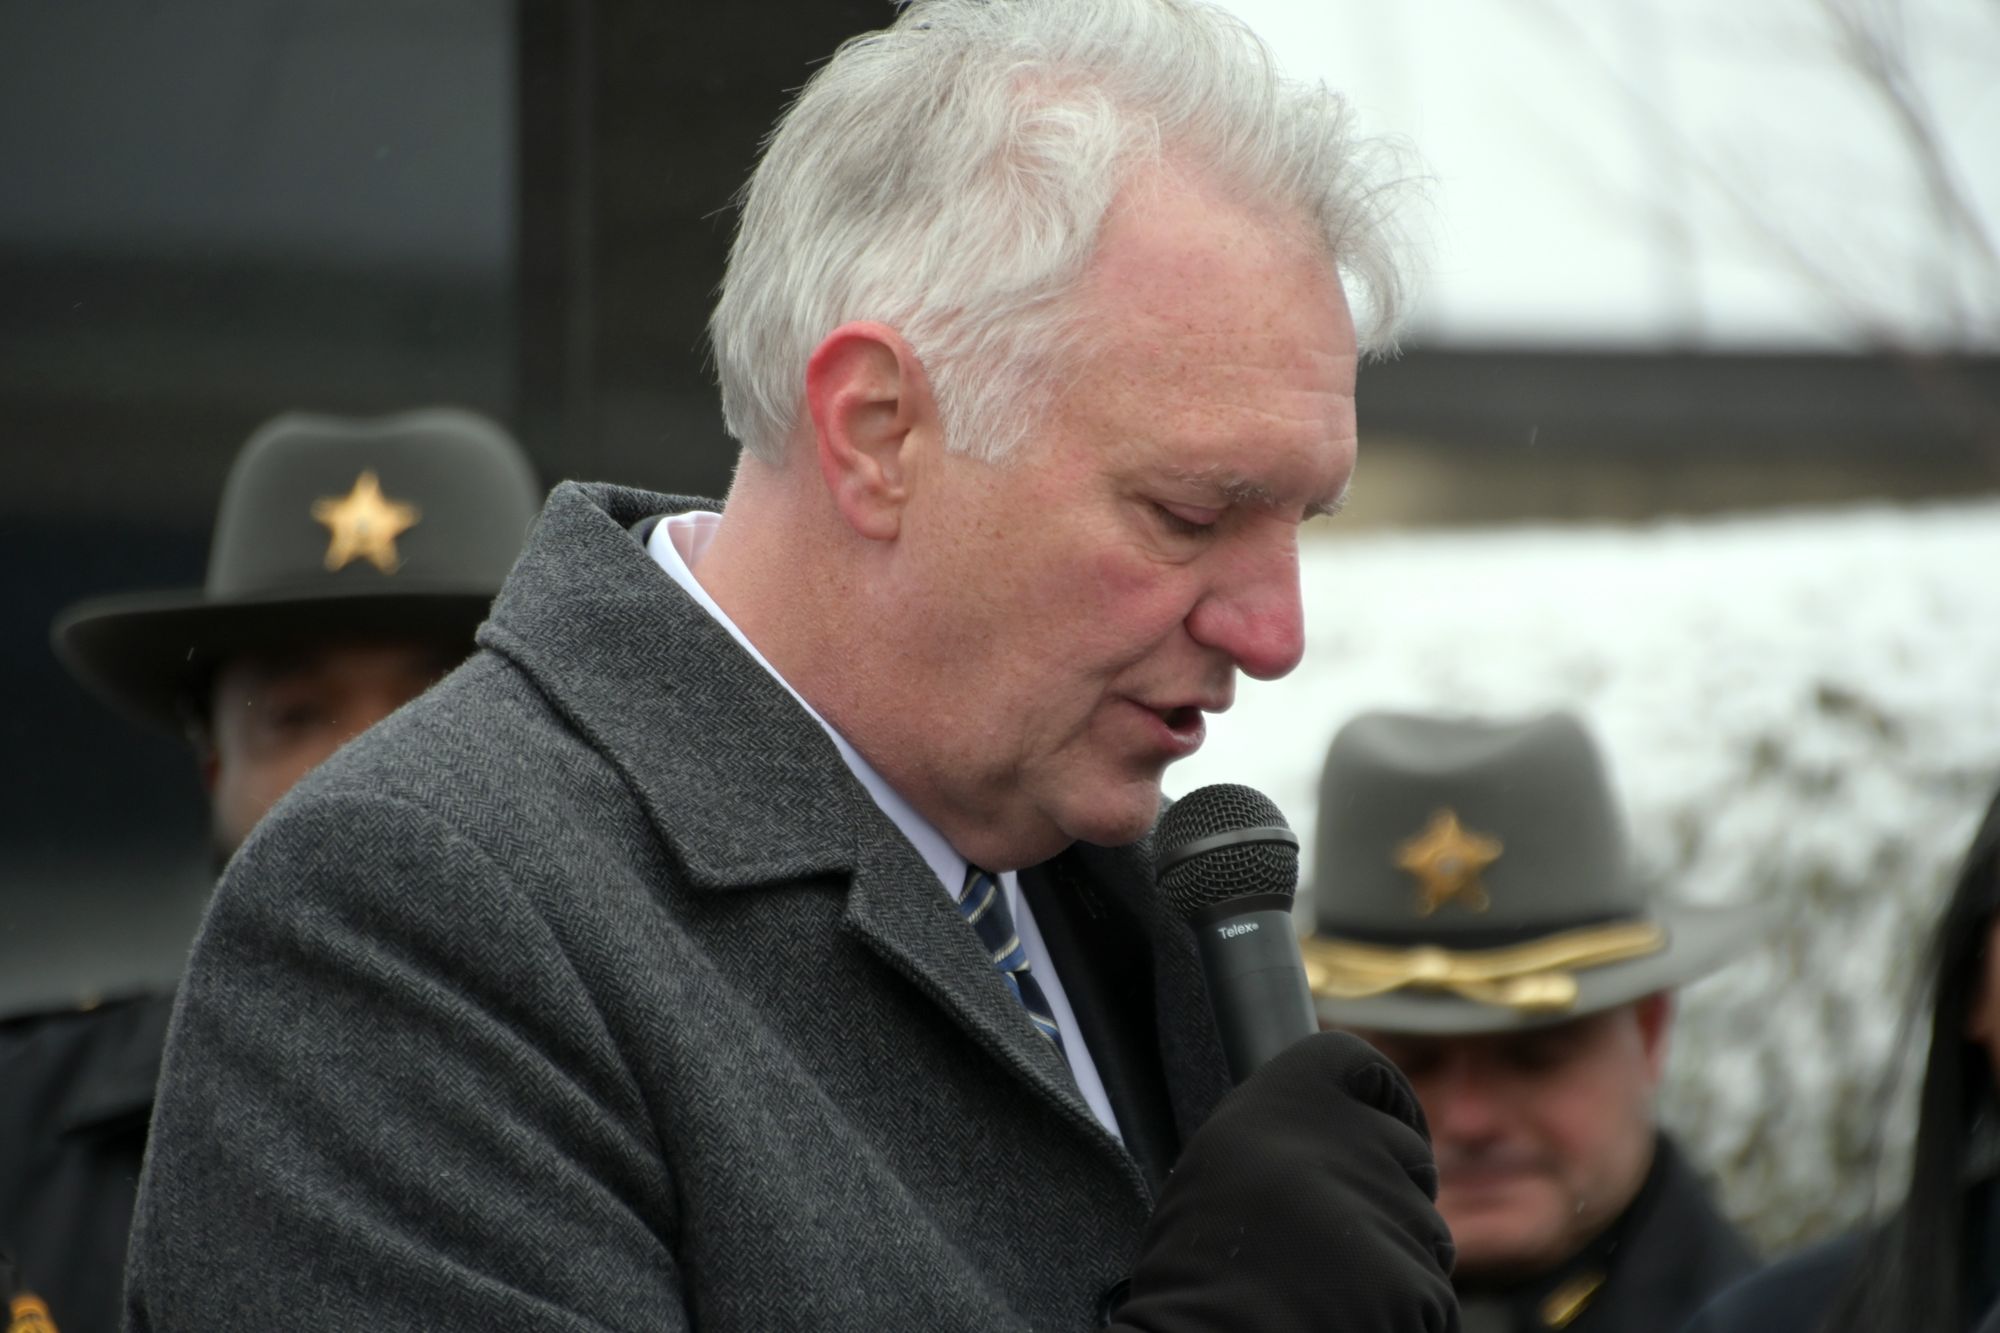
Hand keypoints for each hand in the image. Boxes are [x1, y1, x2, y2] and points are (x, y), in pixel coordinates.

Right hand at [1112, 1031, 1457, 1331]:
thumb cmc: (1197, 1264)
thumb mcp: (1223, 1161)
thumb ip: (1286, 1132)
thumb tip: (1341, 1134)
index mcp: (1289, 1098)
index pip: (1360, 1063)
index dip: (1381, 1096)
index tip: (1383, 1126)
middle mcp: (1351, 1137)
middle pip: (1407, 1154)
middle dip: (1392, 1190)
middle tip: (1344, 1236)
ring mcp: (1392, 1207)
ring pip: (1425, 1229)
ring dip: (1396, 1254)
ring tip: (1332, 1286)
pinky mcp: (1418, 1279)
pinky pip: (1430, 1292)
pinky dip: (1403, 1310)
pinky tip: (1350, 1316)